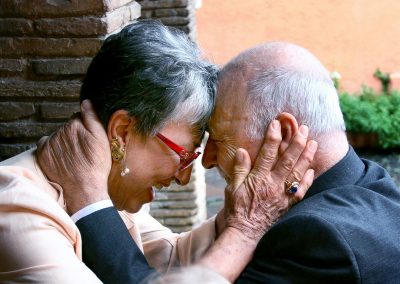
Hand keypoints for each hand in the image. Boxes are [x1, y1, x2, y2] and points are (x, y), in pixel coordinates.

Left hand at [36, 100, 110, 214]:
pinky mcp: (42, 154)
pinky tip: (62, 158)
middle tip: (83, 150)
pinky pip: (46, 144)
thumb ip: (93, 118)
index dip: (86, 127)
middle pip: (68, 127)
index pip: (79, 117)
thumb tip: (86, 102)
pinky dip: (53, 149)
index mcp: (75, 124)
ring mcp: (50, 143)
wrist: (84, 188)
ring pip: (58, 136)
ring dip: (64, 142)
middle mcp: (60, 131)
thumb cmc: (96, 165)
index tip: (90, 139)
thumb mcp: (102, 139)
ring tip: (74, 157)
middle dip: (74, 134)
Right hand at [224, 120, 316, 240]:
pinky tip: (312, 169)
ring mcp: (283, 195)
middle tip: (304, 128)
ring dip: (306, 156)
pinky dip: (308, 180)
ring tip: (314, 142)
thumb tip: (242, 151)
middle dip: (297, 142)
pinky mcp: (288, 204)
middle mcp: (273, 184)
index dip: (272, 137)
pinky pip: (301, 190)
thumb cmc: (236, 210)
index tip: (276, 123)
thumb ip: (239, 169)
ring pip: (298, 172)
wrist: (245, 233)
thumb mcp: (232, 188)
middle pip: (288, 160)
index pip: (267, 153)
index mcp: (258, 178)